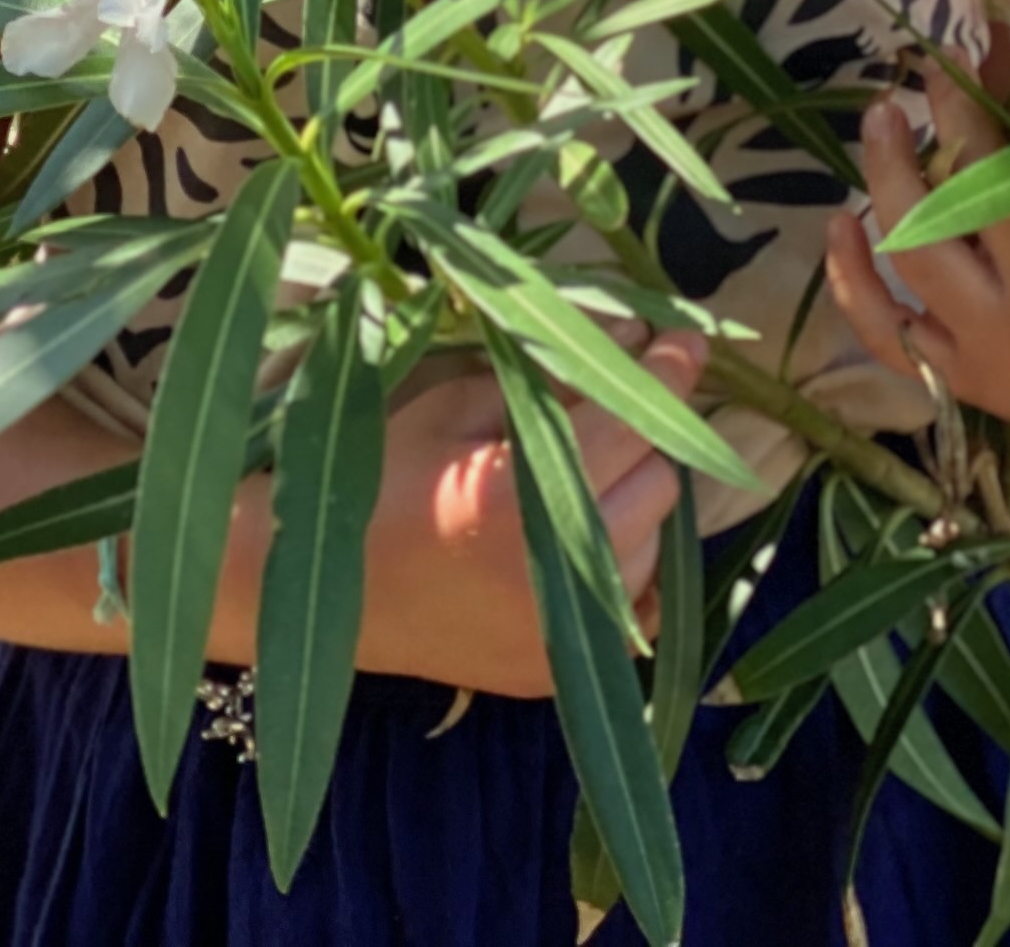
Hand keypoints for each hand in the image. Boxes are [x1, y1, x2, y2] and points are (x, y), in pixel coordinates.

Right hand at [345, 337, 701, 699]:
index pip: (633, 424)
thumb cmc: (380, 479)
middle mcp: (558, 578)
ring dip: (632, 503)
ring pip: (654, 545)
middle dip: (642, 439)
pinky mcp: (553, 672)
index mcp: (524, 501)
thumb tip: (632, 340)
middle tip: (605, 415)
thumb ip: (549, 377)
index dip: (666, 373)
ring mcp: (560, 637)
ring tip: (577, 483)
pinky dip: (624, 569)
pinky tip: (586, 541)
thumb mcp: (455, 406)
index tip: (687, 338)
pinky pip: (632, 608)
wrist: (322, 590)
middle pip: (658, 483)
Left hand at [821, 73, 1009, 442]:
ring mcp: (994, 339)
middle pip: (985, 186)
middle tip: (935, 66)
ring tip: (881, 116)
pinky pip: (886, 331)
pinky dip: (852, 280)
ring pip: (921, 246)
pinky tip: (839, 222)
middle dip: (957, 113)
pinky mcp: (958, 377)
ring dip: (890, 174)